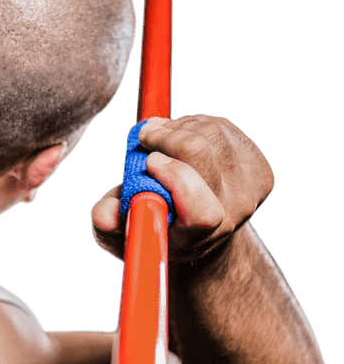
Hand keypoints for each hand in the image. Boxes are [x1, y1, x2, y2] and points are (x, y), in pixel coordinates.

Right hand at [91, 115, 274, 262]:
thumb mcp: (123, 231)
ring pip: (209, 133)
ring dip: (177, 129)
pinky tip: (183, 140)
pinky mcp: (258, 169)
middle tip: (144, 138)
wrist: (200, 232)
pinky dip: (195, 125)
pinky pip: (222, 127)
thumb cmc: (155, 225)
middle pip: (201, 154)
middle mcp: (230, 216)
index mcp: (195, 239)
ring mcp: (250, 192)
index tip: (149, 162)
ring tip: (161, 141)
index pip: (202, 212)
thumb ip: (109, 222)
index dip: (176, 178)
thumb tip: (106, 213)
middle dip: (165, 138)